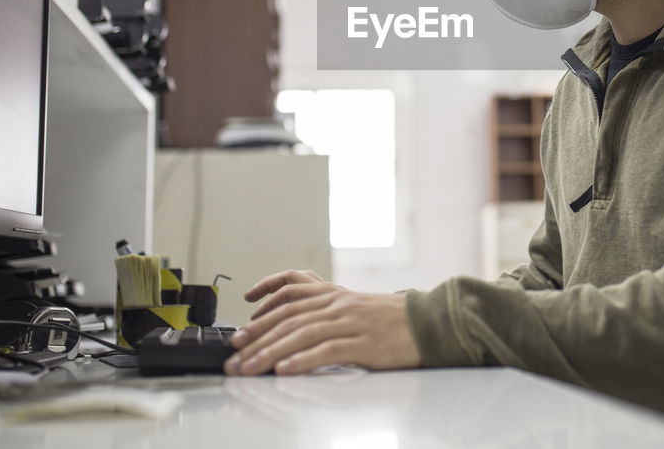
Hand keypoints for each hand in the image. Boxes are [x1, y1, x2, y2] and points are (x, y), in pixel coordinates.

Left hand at [223, 269, 419, 375]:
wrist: (429, 323)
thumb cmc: (392, 319)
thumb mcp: (356, 305)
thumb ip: (326, 309)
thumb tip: (292, 327)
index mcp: (335, 293)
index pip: (289, 294)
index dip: (262, 308)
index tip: (241, 326)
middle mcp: (338, 304)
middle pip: (288, 317)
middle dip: (257, 337)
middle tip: (234, 354)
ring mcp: (351, 322)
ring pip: (301, 334)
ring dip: (270, 352)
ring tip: (250, 367)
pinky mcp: (364, 343)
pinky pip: (326, 351)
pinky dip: (302, 361)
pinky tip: (284, 370)